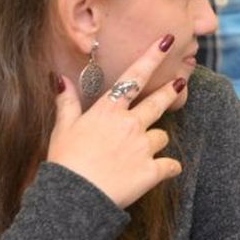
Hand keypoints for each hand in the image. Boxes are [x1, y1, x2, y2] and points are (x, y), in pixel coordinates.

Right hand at [47, 36, 184, 207]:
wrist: (74, 198)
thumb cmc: (65, 163)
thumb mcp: (62, 130)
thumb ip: (66, 103)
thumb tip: (59, 78)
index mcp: (108, 112)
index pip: (133, 78)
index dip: (152, 58)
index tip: (167, 41)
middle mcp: (130, 124)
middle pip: (158, 102)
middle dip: (171, 90)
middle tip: (180, 81)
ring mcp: (143, 147)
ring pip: (162, 137)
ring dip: (154, 143)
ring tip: (136, 156)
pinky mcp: (152, 171)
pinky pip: (171, 165)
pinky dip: (168, 169)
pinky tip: (161, 173)